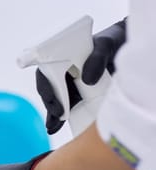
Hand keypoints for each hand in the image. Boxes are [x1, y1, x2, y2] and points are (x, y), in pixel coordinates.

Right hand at [36, 18, 126, 133]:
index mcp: (62, 59)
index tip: (51, 97)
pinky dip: (61, 119)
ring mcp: (71, 85)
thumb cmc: (111, 41)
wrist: (124, 47)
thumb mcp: (106, 44)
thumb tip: (87, 79)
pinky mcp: (80, 96)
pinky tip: (55, 128)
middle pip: (50, 90)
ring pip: (57, 101)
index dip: (45, 86)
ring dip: (52, 116)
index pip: (46, 73)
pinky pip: (68, 108)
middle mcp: (64, 73)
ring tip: (52, 128)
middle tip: (58, 114)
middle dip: (50, 104)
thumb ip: (97, 58)